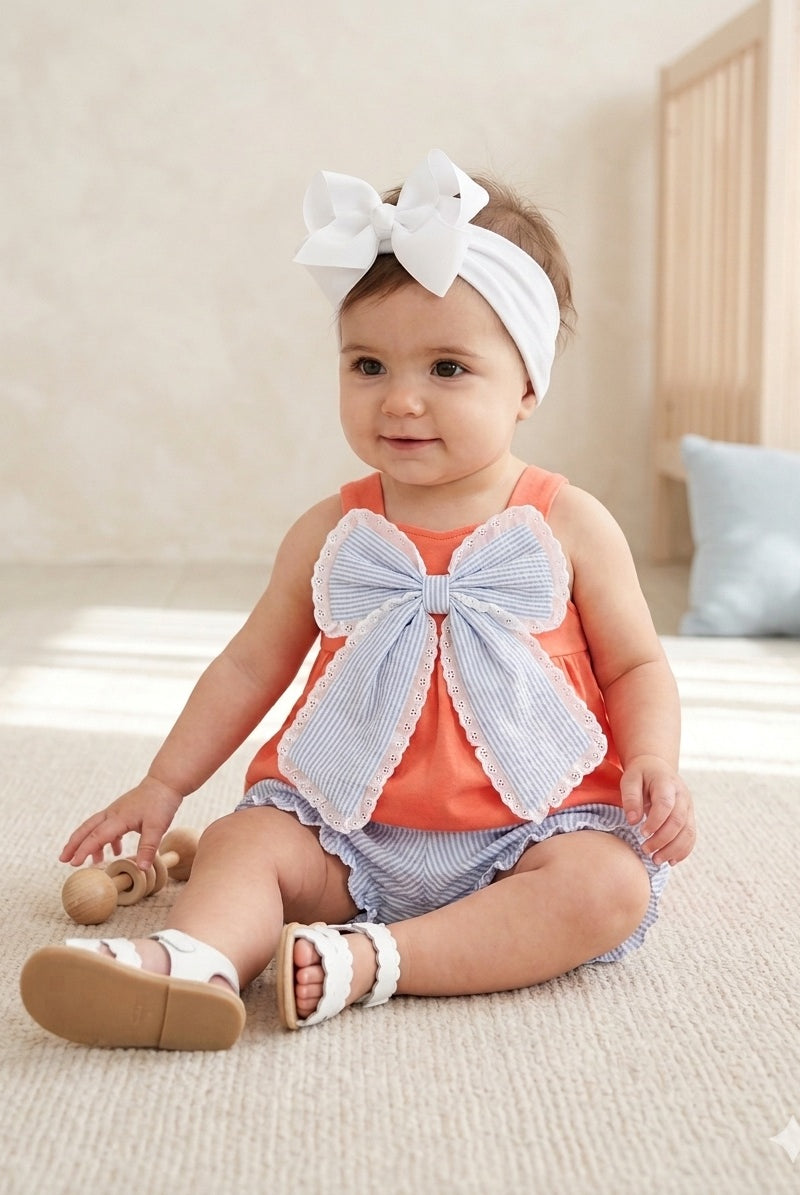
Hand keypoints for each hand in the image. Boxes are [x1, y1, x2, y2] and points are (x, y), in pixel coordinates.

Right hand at [59, 776, 183, 870]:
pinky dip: (108, 840)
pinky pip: (109, 827)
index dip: (83, 850)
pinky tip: (116, 851)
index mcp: (118, 818)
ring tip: (90, 861)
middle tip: (62, 859)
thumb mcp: (157, 827)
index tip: (72, 863)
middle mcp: (112, 814)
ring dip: (89, 843)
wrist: (166, 781)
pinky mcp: (123, 812)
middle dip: (73, 845)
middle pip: (87, 829)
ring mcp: (116, 812)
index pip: (96, 836)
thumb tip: (140, 869)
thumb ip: (147, 848)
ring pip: (95, 828)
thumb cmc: (161, 802)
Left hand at [620, 755, 695, 865]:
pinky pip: (691, 836)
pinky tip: (670, 861)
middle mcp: (682, 795)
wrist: (656, 768)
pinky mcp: (690, 817)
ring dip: (673, 849)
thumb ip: (630, 797)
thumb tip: (632, 821)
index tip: (641, 833)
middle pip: (678, 821)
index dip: (655, 822)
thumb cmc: (640, 774)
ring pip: (688, 832)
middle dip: (662, 840)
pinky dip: (683, 851)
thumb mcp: (630, 779)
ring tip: (656, 860)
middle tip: (645, 850)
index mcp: (667, 783)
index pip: (665, 805)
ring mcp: (689, 807)